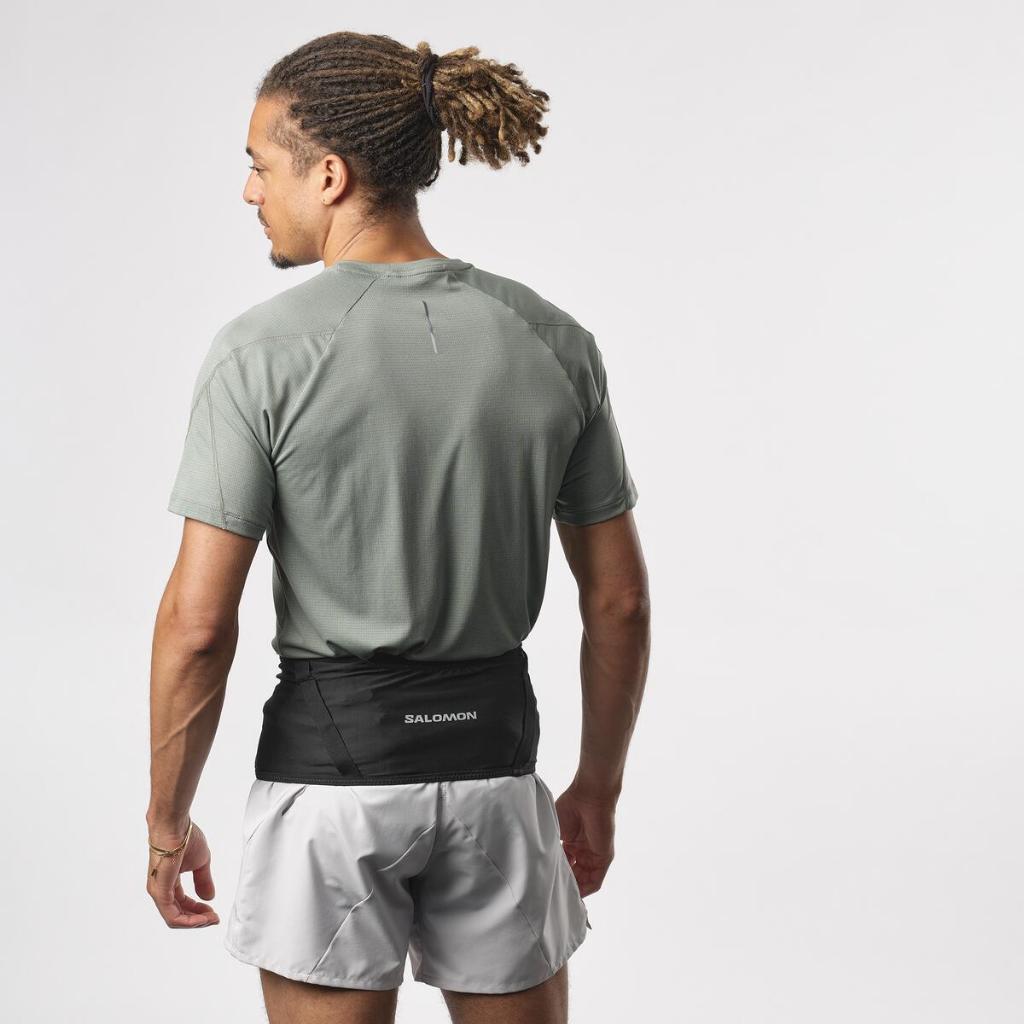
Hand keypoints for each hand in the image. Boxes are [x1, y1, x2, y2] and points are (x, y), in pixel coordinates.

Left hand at [146, 820, 218, 927]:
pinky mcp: (159, 893)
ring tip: (211, 919)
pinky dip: (188, 920)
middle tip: (215, 919)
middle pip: (179, 914)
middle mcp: (161, 890)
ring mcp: (158, 892)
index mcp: (169, 882)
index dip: (199, 910)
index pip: (182, 903)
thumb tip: (209, 897)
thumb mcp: (200, 862)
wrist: (175, 826)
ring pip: (175, 918)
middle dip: (198, 919)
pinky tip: (202, 918)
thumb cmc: (185, 838)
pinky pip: (172, 915)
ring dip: (195, 922)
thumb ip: (203, 880)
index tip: (214, 912)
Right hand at [553, 783, 615, 897]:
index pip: (565, 867)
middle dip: (564, 886)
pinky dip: (586, 889)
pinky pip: (596, 880)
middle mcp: (584, 852)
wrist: (588, 796)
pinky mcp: (605, 858)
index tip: (545, 885)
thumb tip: (542, 865)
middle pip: (574, 877)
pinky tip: (575, 895)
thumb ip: (552, 848)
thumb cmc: (570, 807)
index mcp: (572, 845)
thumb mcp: (556, 831)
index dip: (556, 876)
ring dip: (574, 890)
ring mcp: (594, 856)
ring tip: (560, 897)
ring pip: (584, 881)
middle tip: (551, 894)